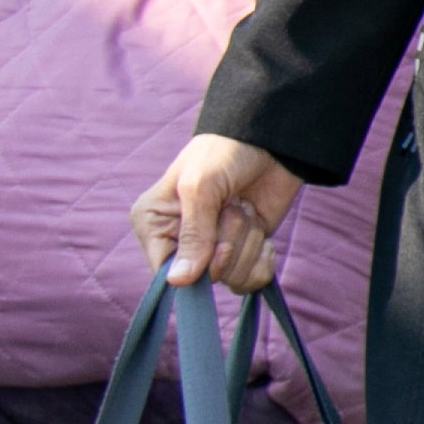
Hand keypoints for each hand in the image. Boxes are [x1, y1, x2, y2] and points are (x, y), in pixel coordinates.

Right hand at [138, 132, 303, 290]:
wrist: (270, 141)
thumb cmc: (223, 154)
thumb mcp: (200, 188)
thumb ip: (192, 236)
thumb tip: (178, 282)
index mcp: (153, 224)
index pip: (163, 272)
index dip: (194, 267)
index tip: (216, 244)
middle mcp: (178, 242)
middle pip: (203, 279)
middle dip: (228, 244)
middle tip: (233, 208)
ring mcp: (212, 250)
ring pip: (231, 279)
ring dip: (248, 243)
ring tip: (245, 208)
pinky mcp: (242, 253)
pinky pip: (252, 280)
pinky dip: (263, 258)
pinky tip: (263, 232)